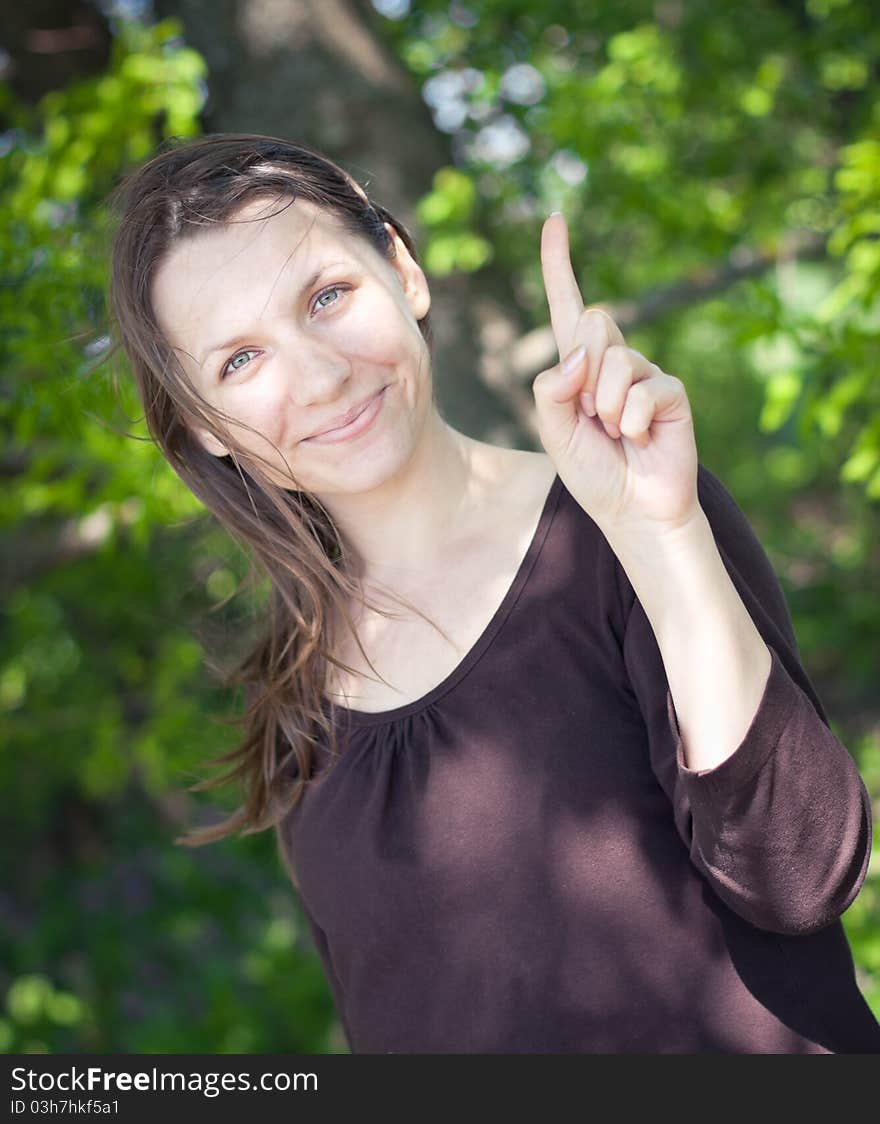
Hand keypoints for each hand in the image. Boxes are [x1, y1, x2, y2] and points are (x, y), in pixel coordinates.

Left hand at [533, 212, 699, 538]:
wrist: (632, 509)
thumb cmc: (591, 473)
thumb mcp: (553, 431)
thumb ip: (551, 387)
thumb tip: (582, 351)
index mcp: (578, 367)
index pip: (566, 307)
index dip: (557, 265)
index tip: (553, 219)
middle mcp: (612, 362)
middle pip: (593, 320)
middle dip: (585, 370)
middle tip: (592, 415)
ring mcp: (645, 374)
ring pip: (616, 357)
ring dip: (606, 404)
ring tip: (615, 433)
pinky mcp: (671, 392)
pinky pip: (645, 388)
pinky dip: (632, 419)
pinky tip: (639, 439)